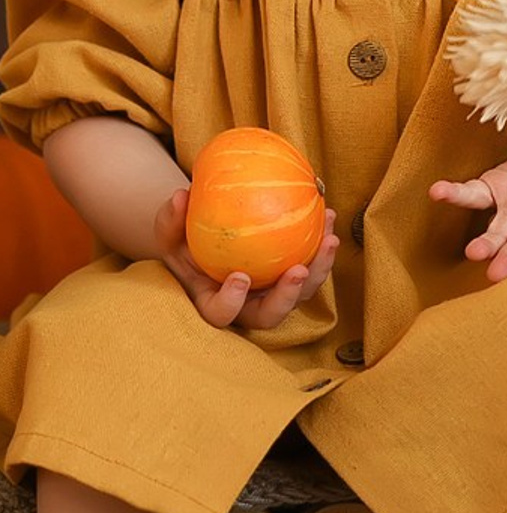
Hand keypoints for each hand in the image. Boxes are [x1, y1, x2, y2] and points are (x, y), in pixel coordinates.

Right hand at [153, 188, 340, 328]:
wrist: (207, 238)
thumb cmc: (185, 239)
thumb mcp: (171, 231)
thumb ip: (172, 219)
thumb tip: (180, 197)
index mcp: (213, 301)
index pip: (221, 314)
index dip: (231, 302)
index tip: (240, 277)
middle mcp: (247, 304)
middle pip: (270, 315)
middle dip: (287, 297)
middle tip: (298, 270)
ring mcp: (272, 292)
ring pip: (301, 294)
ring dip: (319, 269)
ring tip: (329, 239)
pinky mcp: (292, 275)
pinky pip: (312, 265)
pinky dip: (322, 244)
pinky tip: (328, 217)